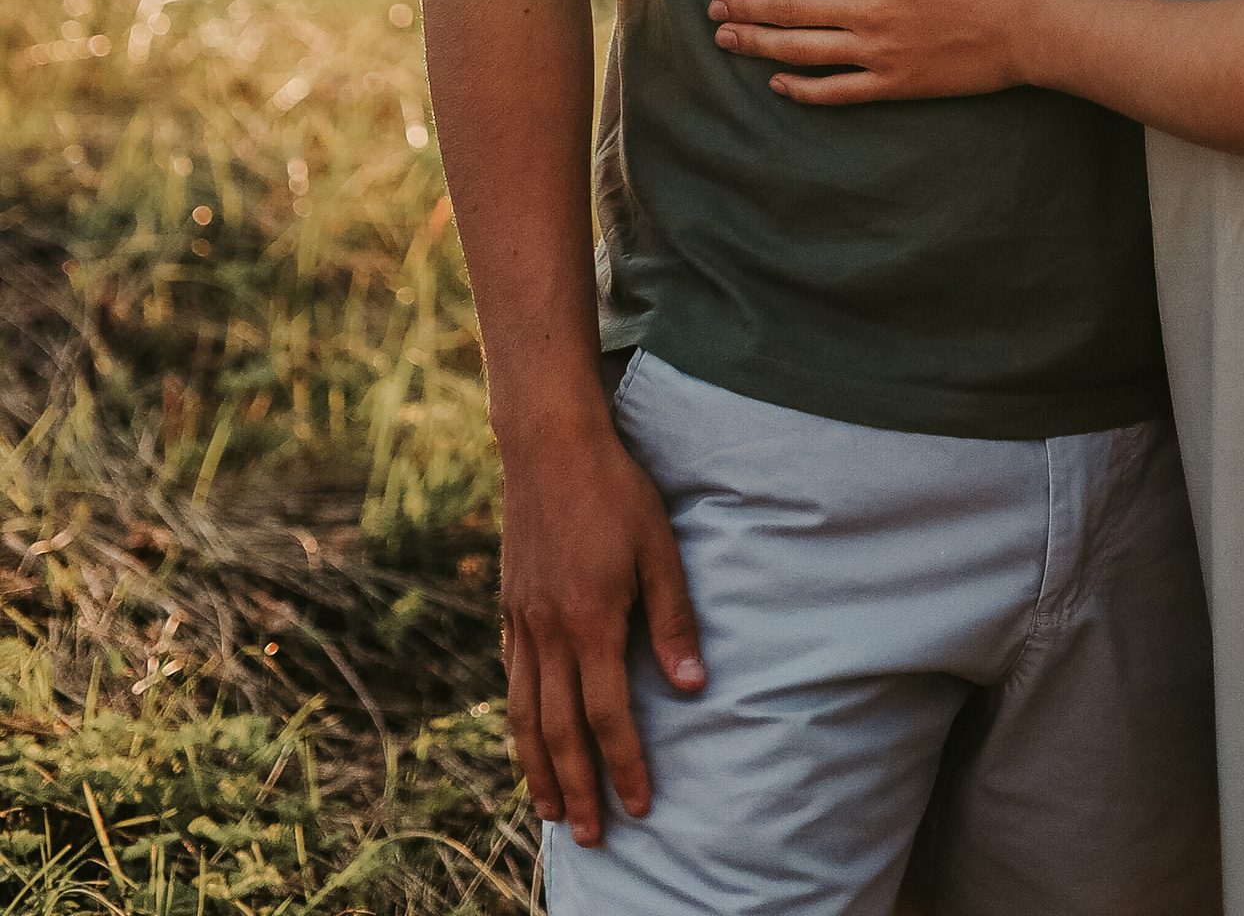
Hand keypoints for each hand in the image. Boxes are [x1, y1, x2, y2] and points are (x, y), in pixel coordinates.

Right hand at [499, 411, 703, 848]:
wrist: (550, 445)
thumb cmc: (616, 491)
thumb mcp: (660, 547)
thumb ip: (675, 619)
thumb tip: (694, 687)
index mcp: (591, 622)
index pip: (609, 716)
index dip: (625, 765)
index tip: (640, 806)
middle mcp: (549, 633)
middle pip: (559, 732)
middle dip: (578, 789)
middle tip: (591, 837)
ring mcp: (523, 623)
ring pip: (525, 716)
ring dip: (539, 769)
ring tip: (551, 810)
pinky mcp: (509, 608)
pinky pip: (511, 681)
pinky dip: (518, 724)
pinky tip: (528, 740)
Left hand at [709, 0, 1050, 102]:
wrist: (1036, 24)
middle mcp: (869, 9)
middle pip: (792, 8)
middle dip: (747, 5)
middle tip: (713, 6)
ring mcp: (879, 51)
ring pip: (803, 50)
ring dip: (759, 44)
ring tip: (726, 39)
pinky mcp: (895, 84)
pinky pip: (837, 91)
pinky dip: (802, 88)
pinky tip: (779, 83)